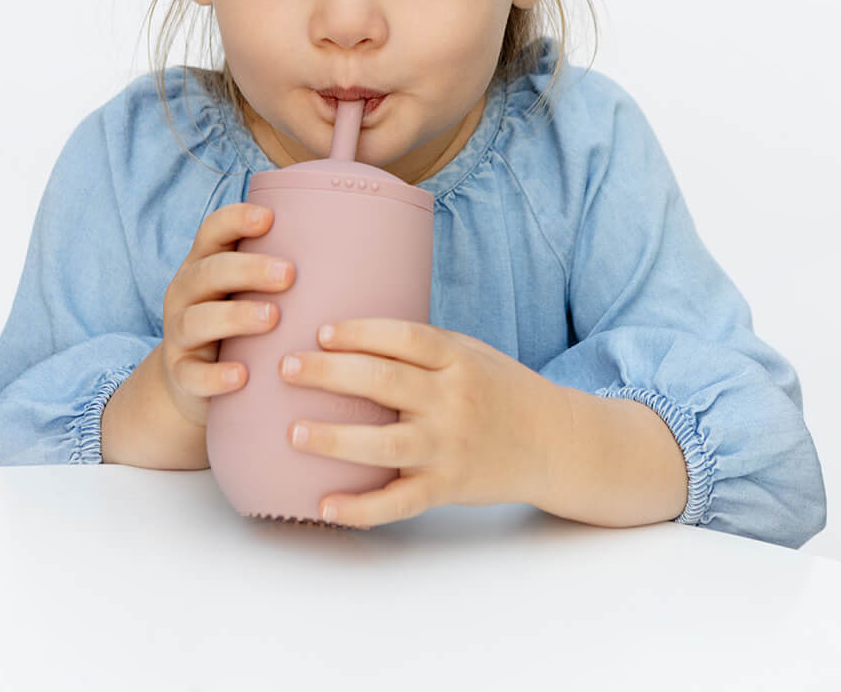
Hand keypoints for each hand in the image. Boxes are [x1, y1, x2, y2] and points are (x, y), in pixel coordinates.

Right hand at [158, 202, 292, 431]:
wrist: (199, 386)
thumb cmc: (245, 326)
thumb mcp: (255, 292)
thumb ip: (290, 273)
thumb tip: (371, 251)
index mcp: (206, 263)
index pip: (213, 231)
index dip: (236, 220)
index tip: (269, 217)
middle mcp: (187, 293)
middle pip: (209, 271)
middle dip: (248, 269)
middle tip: (289, 274)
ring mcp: (179, 335)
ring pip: (197, 320)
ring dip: (235, 316)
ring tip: (272, 317)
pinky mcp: (182, 375)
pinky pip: (192, 375)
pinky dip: (215, 376)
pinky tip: (242, 376)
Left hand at [278, 318, 554, 527]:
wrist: (553, 442)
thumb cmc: (500, 389)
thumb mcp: (470, 352)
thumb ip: (421, 346)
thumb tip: (349, 333)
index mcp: (457, 360)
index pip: (403, 338)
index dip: (360, 333)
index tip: (321, 332)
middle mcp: (452, 401)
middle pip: (384, 382)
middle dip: (330, 374)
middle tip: (286, 368)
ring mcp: (449, 447)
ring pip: (384, 445)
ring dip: (335, 439)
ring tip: (293, 432)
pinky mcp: (447, 488)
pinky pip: (399, 502)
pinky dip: (361, 508)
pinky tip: (325, 505)